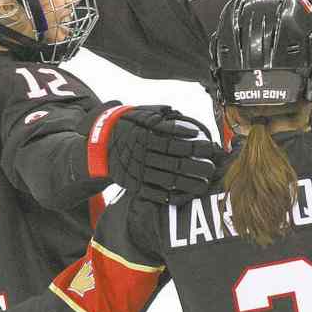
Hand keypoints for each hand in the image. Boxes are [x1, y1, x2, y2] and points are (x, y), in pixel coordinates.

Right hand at [83, 104, 225, 203]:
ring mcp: (138, 172)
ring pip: (169, 180)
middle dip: (197, 167)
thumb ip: (165, 119)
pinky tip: (185, 195)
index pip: (177, 144)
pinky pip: (155, 193)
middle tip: (212, 168)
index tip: (210, 149)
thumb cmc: (127, 126)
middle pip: (176, 164)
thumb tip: (188, 127)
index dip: (196, 147)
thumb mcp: (142, 115)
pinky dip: (171, 196)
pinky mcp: (134, 185)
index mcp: (146, 137)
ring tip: (204, 184)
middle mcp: (143, 156)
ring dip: (189, 184)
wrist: (99, 144)